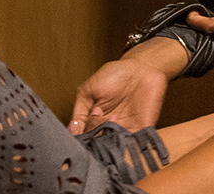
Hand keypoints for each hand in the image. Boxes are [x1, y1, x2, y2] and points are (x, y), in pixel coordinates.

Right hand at [70, 38, 184, 133]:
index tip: (78, 128)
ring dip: (109, 136)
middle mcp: (108, 130)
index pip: (82, 138)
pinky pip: (132, 144)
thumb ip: (80, 112)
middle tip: (98, 114)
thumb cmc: (115, 75)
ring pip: (112, 146)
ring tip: (112, 117)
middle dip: (95, 133)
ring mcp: (124, 131)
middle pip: (96, 144)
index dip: (79, 136)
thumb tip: (71, 130)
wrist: (141, 67)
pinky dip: (126, 141)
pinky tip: (121, 125)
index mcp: (93, 122)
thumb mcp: (88, 91)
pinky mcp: (141, 131)